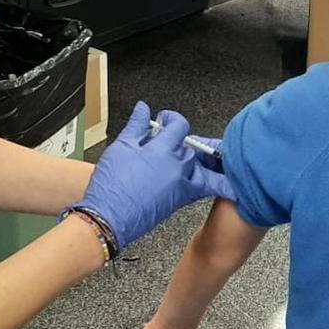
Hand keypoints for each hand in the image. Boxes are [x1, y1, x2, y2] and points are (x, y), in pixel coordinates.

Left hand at [76, 103, 233, 250]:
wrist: (107, 219)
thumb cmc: (134, 219)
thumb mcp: (168, 208)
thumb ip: (181, 190)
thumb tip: (186, 182)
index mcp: (183, 184)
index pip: (209, 174)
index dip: (218, 172)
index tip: (221, 169)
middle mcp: (172, 164)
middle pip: (190, 147)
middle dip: (187, 147)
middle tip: (179, 148)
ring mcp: (152, 151)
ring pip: (173, 126)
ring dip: (172, 122)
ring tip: (167, 121)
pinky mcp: (129, 143)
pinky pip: (139, 121)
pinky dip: (141, 113)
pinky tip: (142, 109)